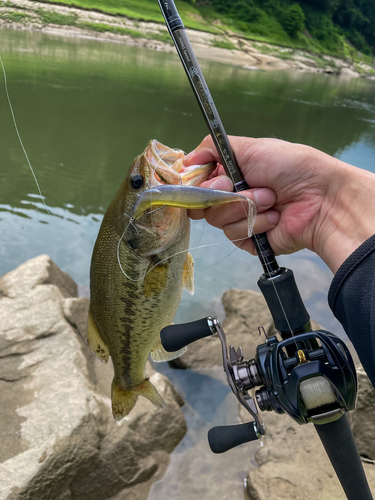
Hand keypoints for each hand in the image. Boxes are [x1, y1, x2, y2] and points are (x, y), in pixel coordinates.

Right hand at [185, 136, 374, 272]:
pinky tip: (275, 217)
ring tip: (271, 199)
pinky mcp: (248, 240)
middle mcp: (231, 197)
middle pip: (201, 203)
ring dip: (246, 206)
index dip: (196, 183)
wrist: (320, 198)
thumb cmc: (290, 167)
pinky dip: (256, 224)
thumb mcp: (251, 147)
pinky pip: (235, 235)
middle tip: (239, 186)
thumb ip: (212, 148)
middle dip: (222, 194)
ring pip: (217, 219)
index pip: (196, 183)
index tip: (207, 179)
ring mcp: (239, 219)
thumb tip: (185, 160)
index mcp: (229, 174)